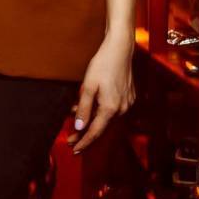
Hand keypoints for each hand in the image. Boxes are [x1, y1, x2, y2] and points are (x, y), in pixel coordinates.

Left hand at [67, 29, 134, 154]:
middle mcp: (121, 108)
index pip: (95, 132)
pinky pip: (111, 109)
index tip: (74, 149)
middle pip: (101, 127)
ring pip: (105, 117)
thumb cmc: (103, 64)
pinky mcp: (128, 97)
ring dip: (91, 119)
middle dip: (85, 133)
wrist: (120, 49)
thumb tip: (79, 127)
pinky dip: (99, 111)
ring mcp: (127, 103)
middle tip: (70, 140)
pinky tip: (88, 105)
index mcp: (111, 108)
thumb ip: (83, 109)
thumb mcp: (88, 86)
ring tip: (74, 115)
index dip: (84, 142)